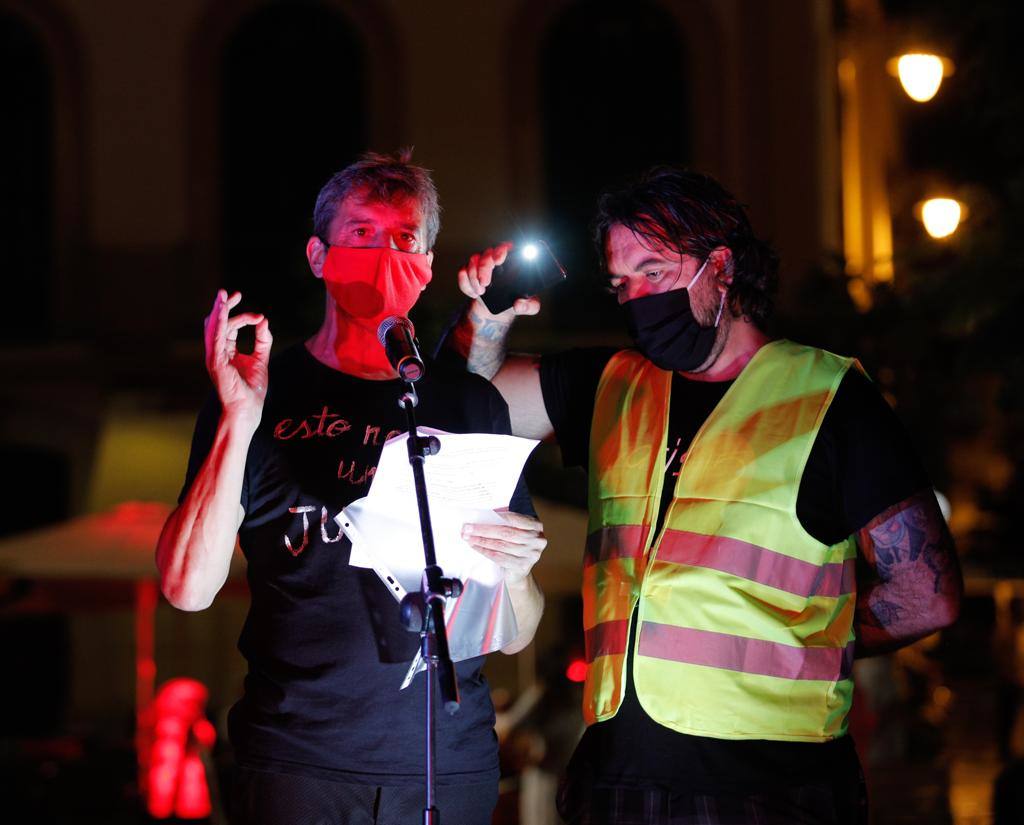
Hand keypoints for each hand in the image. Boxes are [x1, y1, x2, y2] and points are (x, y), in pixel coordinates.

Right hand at [203, 290, 271, 427]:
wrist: (247, 410)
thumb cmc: (251, 390)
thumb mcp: (261, 360)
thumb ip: (263, 340)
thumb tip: (264, 320)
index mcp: (226, 352)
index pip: (229, 327)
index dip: (243, 317)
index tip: (259, 317)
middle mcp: (217, 352)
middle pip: (217, 324)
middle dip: (224, 307)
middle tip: (234, 294)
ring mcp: (214, 357)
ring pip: (213, 328)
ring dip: (218, 311)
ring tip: (223, 296)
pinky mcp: (216, 362)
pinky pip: (215, 339)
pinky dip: (218, 324)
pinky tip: (221, 312)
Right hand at [457, 242, 541, 320]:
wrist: (499, 310)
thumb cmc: (517, 300)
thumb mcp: (530, 306)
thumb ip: (530, 306)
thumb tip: (519, 304)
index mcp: (513, 261)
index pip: (506, 247)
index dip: (501, 250)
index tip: (499, 260)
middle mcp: (496, 258)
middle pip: (487, 253)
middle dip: (484, 268)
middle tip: (485, 284)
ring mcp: (481, 264)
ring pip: (473, 260)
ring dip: (473, 277)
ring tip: (480, 292)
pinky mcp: (470, 272)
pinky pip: (462, 272)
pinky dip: (465, 284)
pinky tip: (473, 293)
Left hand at [462, 511, 546, 585]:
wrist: (518, 572)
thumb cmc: (513, 545)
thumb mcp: (513, 531)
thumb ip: (502, 522)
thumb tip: (480, 515)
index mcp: (536, 525)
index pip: (513, 518)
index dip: (493, 517)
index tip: (476, 517)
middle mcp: (537, 539)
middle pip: (506, 532)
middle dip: (484, 530)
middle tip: (467, 528)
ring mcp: (532, 554)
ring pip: (502, 545)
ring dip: (482, 541)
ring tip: (468, 538)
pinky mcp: (523, 566)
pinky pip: (500, 558)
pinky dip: (486, 552)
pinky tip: (476, 547)